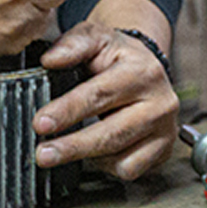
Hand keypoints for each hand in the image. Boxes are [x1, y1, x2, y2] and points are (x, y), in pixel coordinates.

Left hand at [33, 23, 176, 179]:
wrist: (147, 67)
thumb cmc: (118, 55)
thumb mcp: (96, 37)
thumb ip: (73, 44)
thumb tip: (51, 60)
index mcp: (142, 72)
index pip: (100, 95)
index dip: (68, 111)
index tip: (41, 124)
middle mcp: (160, 102)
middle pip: (112, 134)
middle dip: (73, 147)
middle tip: (43, 154)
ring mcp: (165, 129)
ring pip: (122, 158)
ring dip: (87, 159)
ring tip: (63, 150)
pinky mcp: (164, 149)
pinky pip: (131, 169)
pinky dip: (109, 165)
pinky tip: (96, 151)